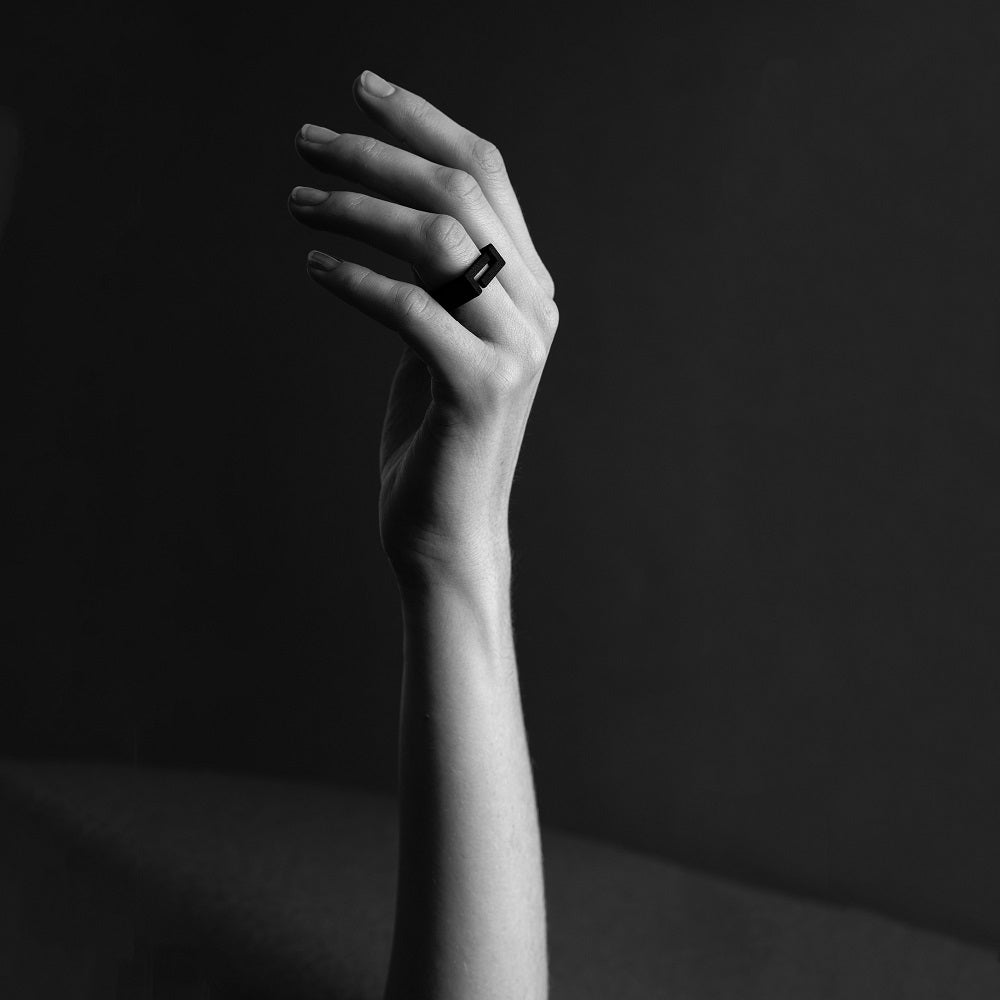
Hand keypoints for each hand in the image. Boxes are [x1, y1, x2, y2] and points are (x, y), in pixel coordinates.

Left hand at [288, 71, 557, 584]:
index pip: (487, 175)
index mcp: (529, 289)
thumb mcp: (439, 341)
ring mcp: (515, 349)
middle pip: (460, 191)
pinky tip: (312, 268)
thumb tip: (391, 210)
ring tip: (295, 202)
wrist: (447, 531)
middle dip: (376, 153)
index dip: (425, 122)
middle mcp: (535, 308)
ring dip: (357, 209)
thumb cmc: (432, 437)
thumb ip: (440, 281)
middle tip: (304, 142)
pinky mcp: (479, 388)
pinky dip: (353, 280)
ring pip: (438, 238)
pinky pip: (410, 308)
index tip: (363, 89)